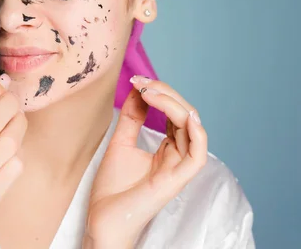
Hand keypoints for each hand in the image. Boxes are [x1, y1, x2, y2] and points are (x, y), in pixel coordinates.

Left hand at [84, 77, 207, 247]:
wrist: (102, 218)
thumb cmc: (112, 189)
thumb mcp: (121, 142)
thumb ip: (133, 117)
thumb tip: (139, 89)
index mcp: (167, 149)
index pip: (174, 113)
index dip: (160, 92)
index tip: (137, 80)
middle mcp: (177, 156)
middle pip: (185, 115)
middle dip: (165, 92)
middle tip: (142, 82)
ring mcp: (179, 168)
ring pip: (192, 127)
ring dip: (174, 104)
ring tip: (151, 92)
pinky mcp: (177, 180)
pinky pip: (198, 154)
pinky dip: (196, 132)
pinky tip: (183, 114)